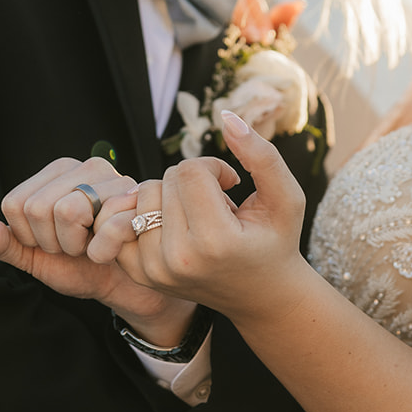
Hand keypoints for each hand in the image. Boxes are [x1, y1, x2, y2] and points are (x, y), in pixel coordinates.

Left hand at [0, 156, 194, 344]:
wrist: (124, 283)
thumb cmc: (79, 264)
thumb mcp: (34, 258)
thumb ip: (4, 246)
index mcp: (55, 172)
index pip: (15, 205)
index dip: (29, 236)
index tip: (53, 241)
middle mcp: (85, 166)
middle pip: (37, 208)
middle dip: (52, 243)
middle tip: (75, 245)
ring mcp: (115, 179)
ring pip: (67, 211)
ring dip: (77, 246)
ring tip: (92, 244)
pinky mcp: (138, 200)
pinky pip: (102, 224)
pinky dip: (102, 251)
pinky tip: (111, 249)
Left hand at [87, 111, 305, 320]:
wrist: (261, 295)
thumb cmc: (276, 241)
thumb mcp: (287, 197)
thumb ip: (262, 155)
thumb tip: (226, 116)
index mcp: (216, 243)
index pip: (191, 172)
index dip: (214, 167)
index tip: (231, 183)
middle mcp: (179, 260)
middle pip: (166, 180)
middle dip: (193, 181)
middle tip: (218, 204)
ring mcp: (154, 270)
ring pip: (145, 195)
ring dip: (172, 195)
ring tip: (199, 217)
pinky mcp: (139, 274)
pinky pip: (124, 218)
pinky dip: (146, 211)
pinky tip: (174, 222)